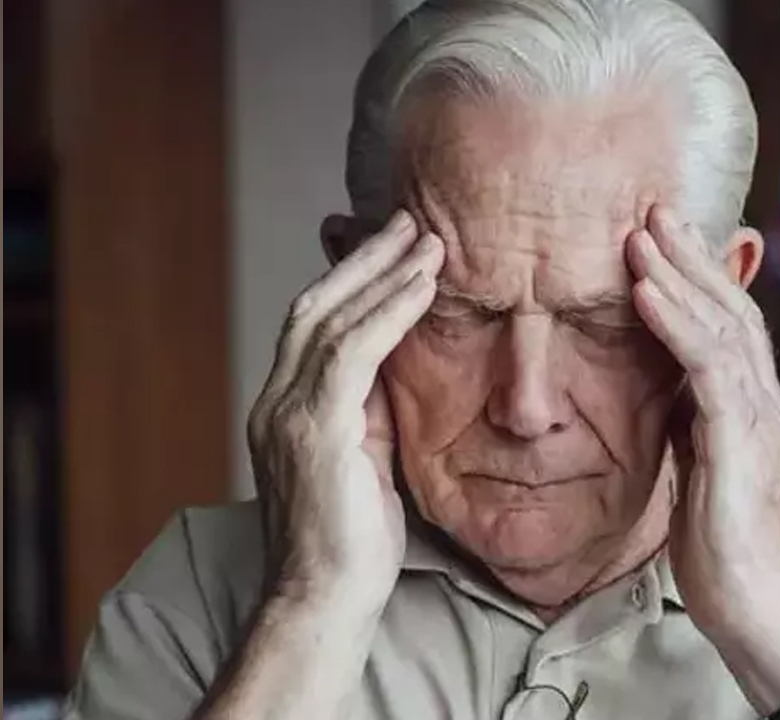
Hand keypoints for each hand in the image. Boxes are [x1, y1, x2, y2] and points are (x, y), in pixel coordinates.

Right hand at [247, 211, 442, 609]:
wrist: (325, 602)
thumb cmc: (353, 542)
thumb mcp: (366, 460)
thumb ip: (371, 410)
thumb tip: (399, 367)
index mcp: (287, 408)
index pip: (315, 324)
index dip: (351, 278)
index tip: (391, 245)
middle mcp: (276, 401)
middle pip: (315, 304)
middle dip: (363, 258)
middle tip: (409, 220)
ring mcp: (288, 414)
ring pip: (329, 317)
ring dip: (381, 272)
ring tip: (425, 238)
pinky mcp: (313, 430)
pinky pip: (351, 351)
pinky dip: (388, 311)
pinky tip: (421, 286)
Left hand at [627, 207, 779, 711]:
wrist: (767, 618)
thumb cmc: (732, 561)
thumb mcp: (705, 482)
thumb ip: (697, 434)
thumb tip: (673, 401)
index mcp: (756, 417)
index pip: (733, 333)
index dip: (702, 284)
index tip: (665, 243)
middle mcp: (767, 408)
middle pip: (733, 313)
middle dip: (693, 258)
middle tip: (655, 209)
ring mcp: (761, 422)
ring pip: (724, 328)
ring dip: (679, 275)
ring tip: (641, 232)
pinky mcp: (743, 445)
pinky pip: (707, 370)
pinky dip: (676, 323)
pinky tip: (646, 291)